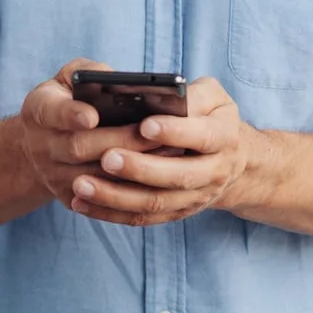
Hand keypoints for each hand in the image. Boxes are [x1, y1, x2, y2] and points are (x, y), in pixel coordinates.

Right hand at [16, 58, 162, 205]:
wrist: (41, 144)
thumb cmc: (67, 99)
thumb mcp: (69, 78)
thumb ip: (90, 73)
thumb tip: (118, 81)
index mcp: (39, 111)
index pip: (52, 112)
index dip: (71, 114)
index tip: (93, 115)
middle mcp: (41, 146)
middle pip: (78, 147)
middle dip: (119, 140)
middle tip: (153, 132)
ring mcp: (52, 176)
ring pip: (93, 177)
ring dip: (131, 167)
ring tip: (167, 151)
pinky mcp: (69, 197)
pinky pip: (101, 199)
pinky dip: (130, 189)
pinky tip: (157, 176)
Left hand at [69, 76, 248, 226]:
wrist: (231, 159)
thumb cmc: (211, 116)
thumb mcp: (213, 96)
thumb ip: (191, 94)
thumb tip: (163, 97)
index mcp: (224, 137)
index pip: (202, 136)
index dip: (175, 132)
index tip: (144, 125)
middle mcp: (214, 172)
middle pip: (177, 176)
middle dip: (140, 169)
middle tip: (107, 157)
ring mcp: (195, 198)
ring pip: (155, 203)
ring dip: (116, 196)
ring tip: (81, 183)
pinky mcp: (175, 213)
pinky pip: (141, 218)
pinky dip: (110, 213)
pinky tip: (82, 203)